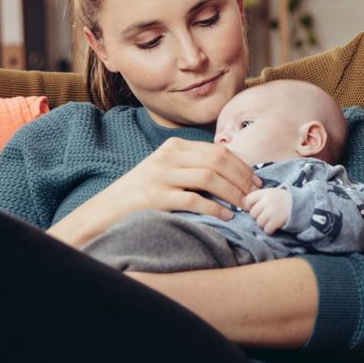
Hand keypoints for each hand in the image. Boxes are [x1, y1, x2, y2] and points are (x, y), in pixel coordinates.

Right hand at [79, 138, 261, 230]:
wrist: (107, 210)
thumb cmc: (143, 193)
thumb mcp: (167, 170)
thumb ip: (193, 166)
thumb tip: (233, 174)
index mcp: (174, 146)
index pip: (218, 150)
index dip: (242, 166)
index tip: (256, 181)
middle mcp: (168, 156)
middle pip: (218, 161)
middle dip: (242, 178)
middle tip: (255, 195)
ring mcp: (161, 175)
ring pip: (209, 178)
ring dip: (233, 192)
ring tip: (245, 205)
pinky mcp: (156, 196)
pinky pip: (194, 200)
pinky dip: (215, 208)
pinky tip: (226, 216)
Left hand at [243, 187, 291, 234]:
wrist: (302, 203)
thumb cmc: (283, 199)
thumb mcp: (272, 193)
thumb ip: (260, 197)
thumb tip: (246, 207)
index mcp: (265, 192)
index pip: (248, 199)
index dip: (250, 206)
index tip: (257, 208)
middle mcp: (267, 201)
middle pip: (253, 213)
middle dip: (258, 216)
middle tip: (266, 215)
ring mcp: (272, 211)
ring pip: (259, 222)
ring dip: (264, 224)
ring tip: (271, 220)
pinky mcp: (277, 221)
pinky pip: (267, 229)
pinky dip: (270, 230)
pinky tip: (274, 225)